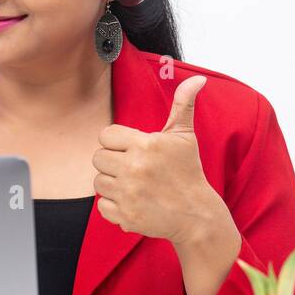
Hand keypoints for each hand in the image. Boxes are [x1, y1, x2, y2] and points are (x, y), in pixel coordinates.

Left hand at [91, 75, 233, 248]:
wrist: (197, 215)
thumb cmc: (188, 171)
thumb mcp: (184, 136)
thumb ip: (183, 105)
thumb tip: (197, 78)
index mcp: (145, 145)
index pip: (105, 136)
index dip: (116, 142)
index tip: (132, 149)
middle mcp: (134, 168)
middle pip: (98, 158)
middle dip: (113, 162)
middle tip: (134, 168)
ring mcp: (129, 193)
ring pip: (98, 182)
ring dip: (112, 184)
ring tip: (134, 185)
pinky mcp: (125, 215)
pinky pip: (102, 205)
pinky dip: (114, 205)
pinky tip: (133, 201)